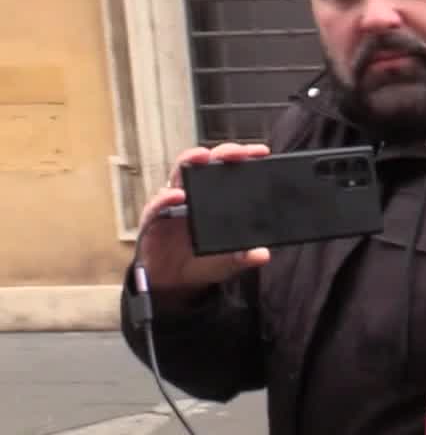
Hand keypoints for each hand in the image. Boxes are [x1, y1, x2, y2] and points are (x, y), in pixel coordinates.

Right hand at [138, 143, 272, 300]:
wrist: (175, 283)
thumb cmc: (203, 262)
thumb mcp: (230, 261)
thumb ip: (244, 256)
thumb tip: (262, 255)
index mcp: (214, 201)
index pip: (229, 173)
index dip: (242, 159)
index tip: (261, 152)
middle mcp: (194, 196)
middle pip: (206, 166)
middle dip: (221, 154)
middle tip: (236, 151)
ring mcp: (172, 204)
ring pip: (179, 175)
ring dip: (190, 163)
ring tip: (202, 156)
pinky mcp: (154, 218)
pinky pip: (157, 204)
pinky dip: (165, 198)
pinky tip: (176, 196)